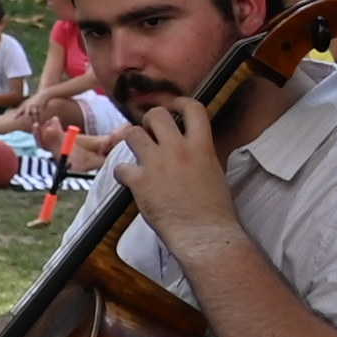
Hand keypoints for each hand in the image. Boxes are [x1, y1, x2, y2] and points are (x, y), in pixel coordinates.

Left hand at [111, 87, 237, 242]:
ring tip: (138, 154)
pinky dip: (123, 174)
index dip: (180, 102)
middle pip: (156, 115)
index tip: (174, 106)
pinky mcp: (139, 182)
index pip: (193, 108)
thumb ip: (201, 155)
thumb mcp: (215, 172)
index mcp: (202, 146)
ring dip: (132, 141)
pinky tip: (130, 181)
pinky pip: (120, 168)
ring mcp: (157, 164)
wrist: (205, 235)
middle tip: (150, 132)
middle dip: (149, 120)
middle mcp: (178, 150)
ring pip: (132, 134)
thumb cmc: (216, 210)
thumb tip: (194, 148)